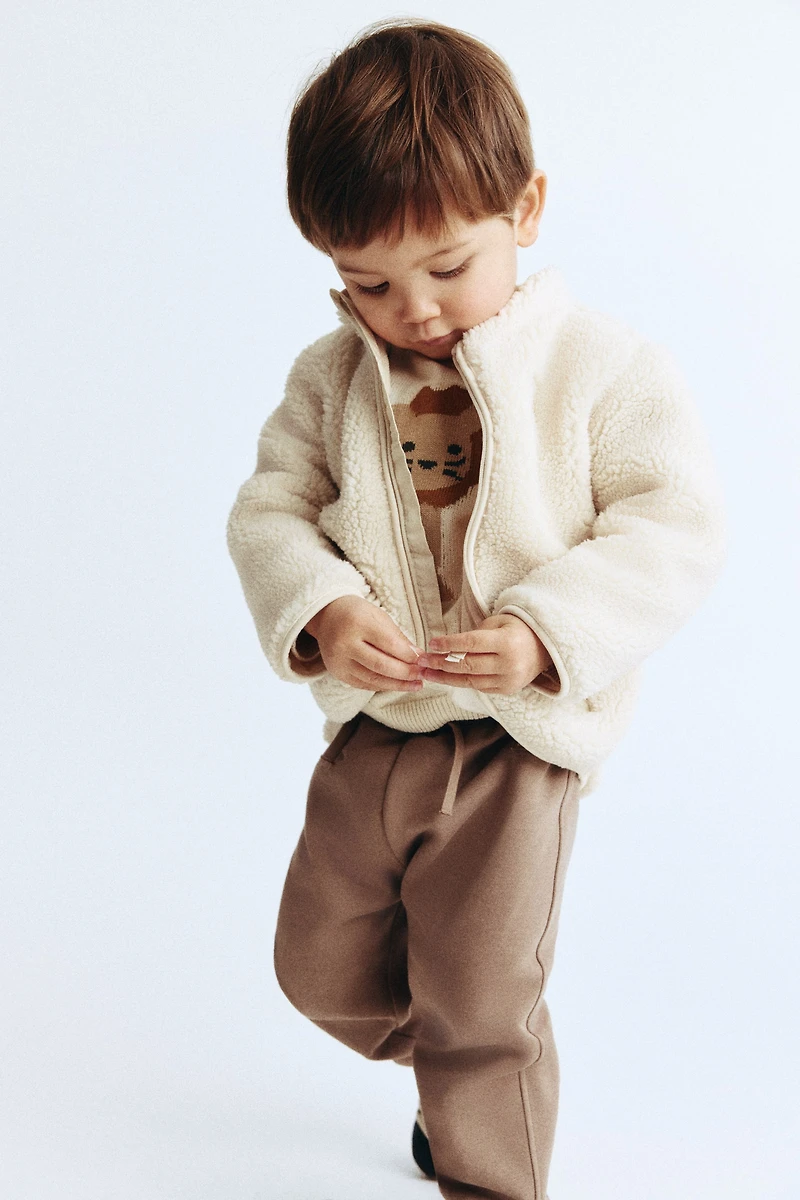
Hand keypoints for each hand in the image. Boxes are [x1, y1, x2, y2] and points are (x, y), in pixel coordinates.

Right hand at [305, 596, 424, 691]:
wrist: (327, 616)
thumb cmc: (358, 614)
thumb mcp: (379, 617)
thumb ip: (398, 637)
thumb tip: (418, 657)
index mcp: (357, 623)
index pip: (389, 644)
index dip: (409, 655)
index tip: (424, 660)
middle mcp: (345, 644)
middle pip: (381, 665)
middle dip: (406, 673)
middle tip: (423, 675)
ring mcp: (339, 661)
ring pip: (373, 679)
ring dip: (398, 684)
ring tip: (416, 684)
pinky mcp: (338, 674)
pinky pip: (364, 685)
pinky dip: (383, 686)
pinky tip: (397, 685)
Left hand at [416, 613, 553, 694]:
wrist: (545, 648)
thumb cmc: (517, 629)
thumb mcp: (498, 623)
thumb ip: (475, 635)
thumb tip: (447, 647)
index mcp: (507, 642)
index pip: (472, 644)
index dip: (449, 644)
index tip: (431, 644)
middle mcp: (509, 664)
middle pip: (467, 665)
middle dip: (441, 663)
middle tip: (421, 662)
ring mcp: (509, 680)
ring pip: (470, 680)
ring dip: (445, 677)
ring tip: (426, 673)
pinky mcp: (507, 690)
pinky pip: (478, 687)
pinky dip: (460, 682)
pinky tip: (445, 678)